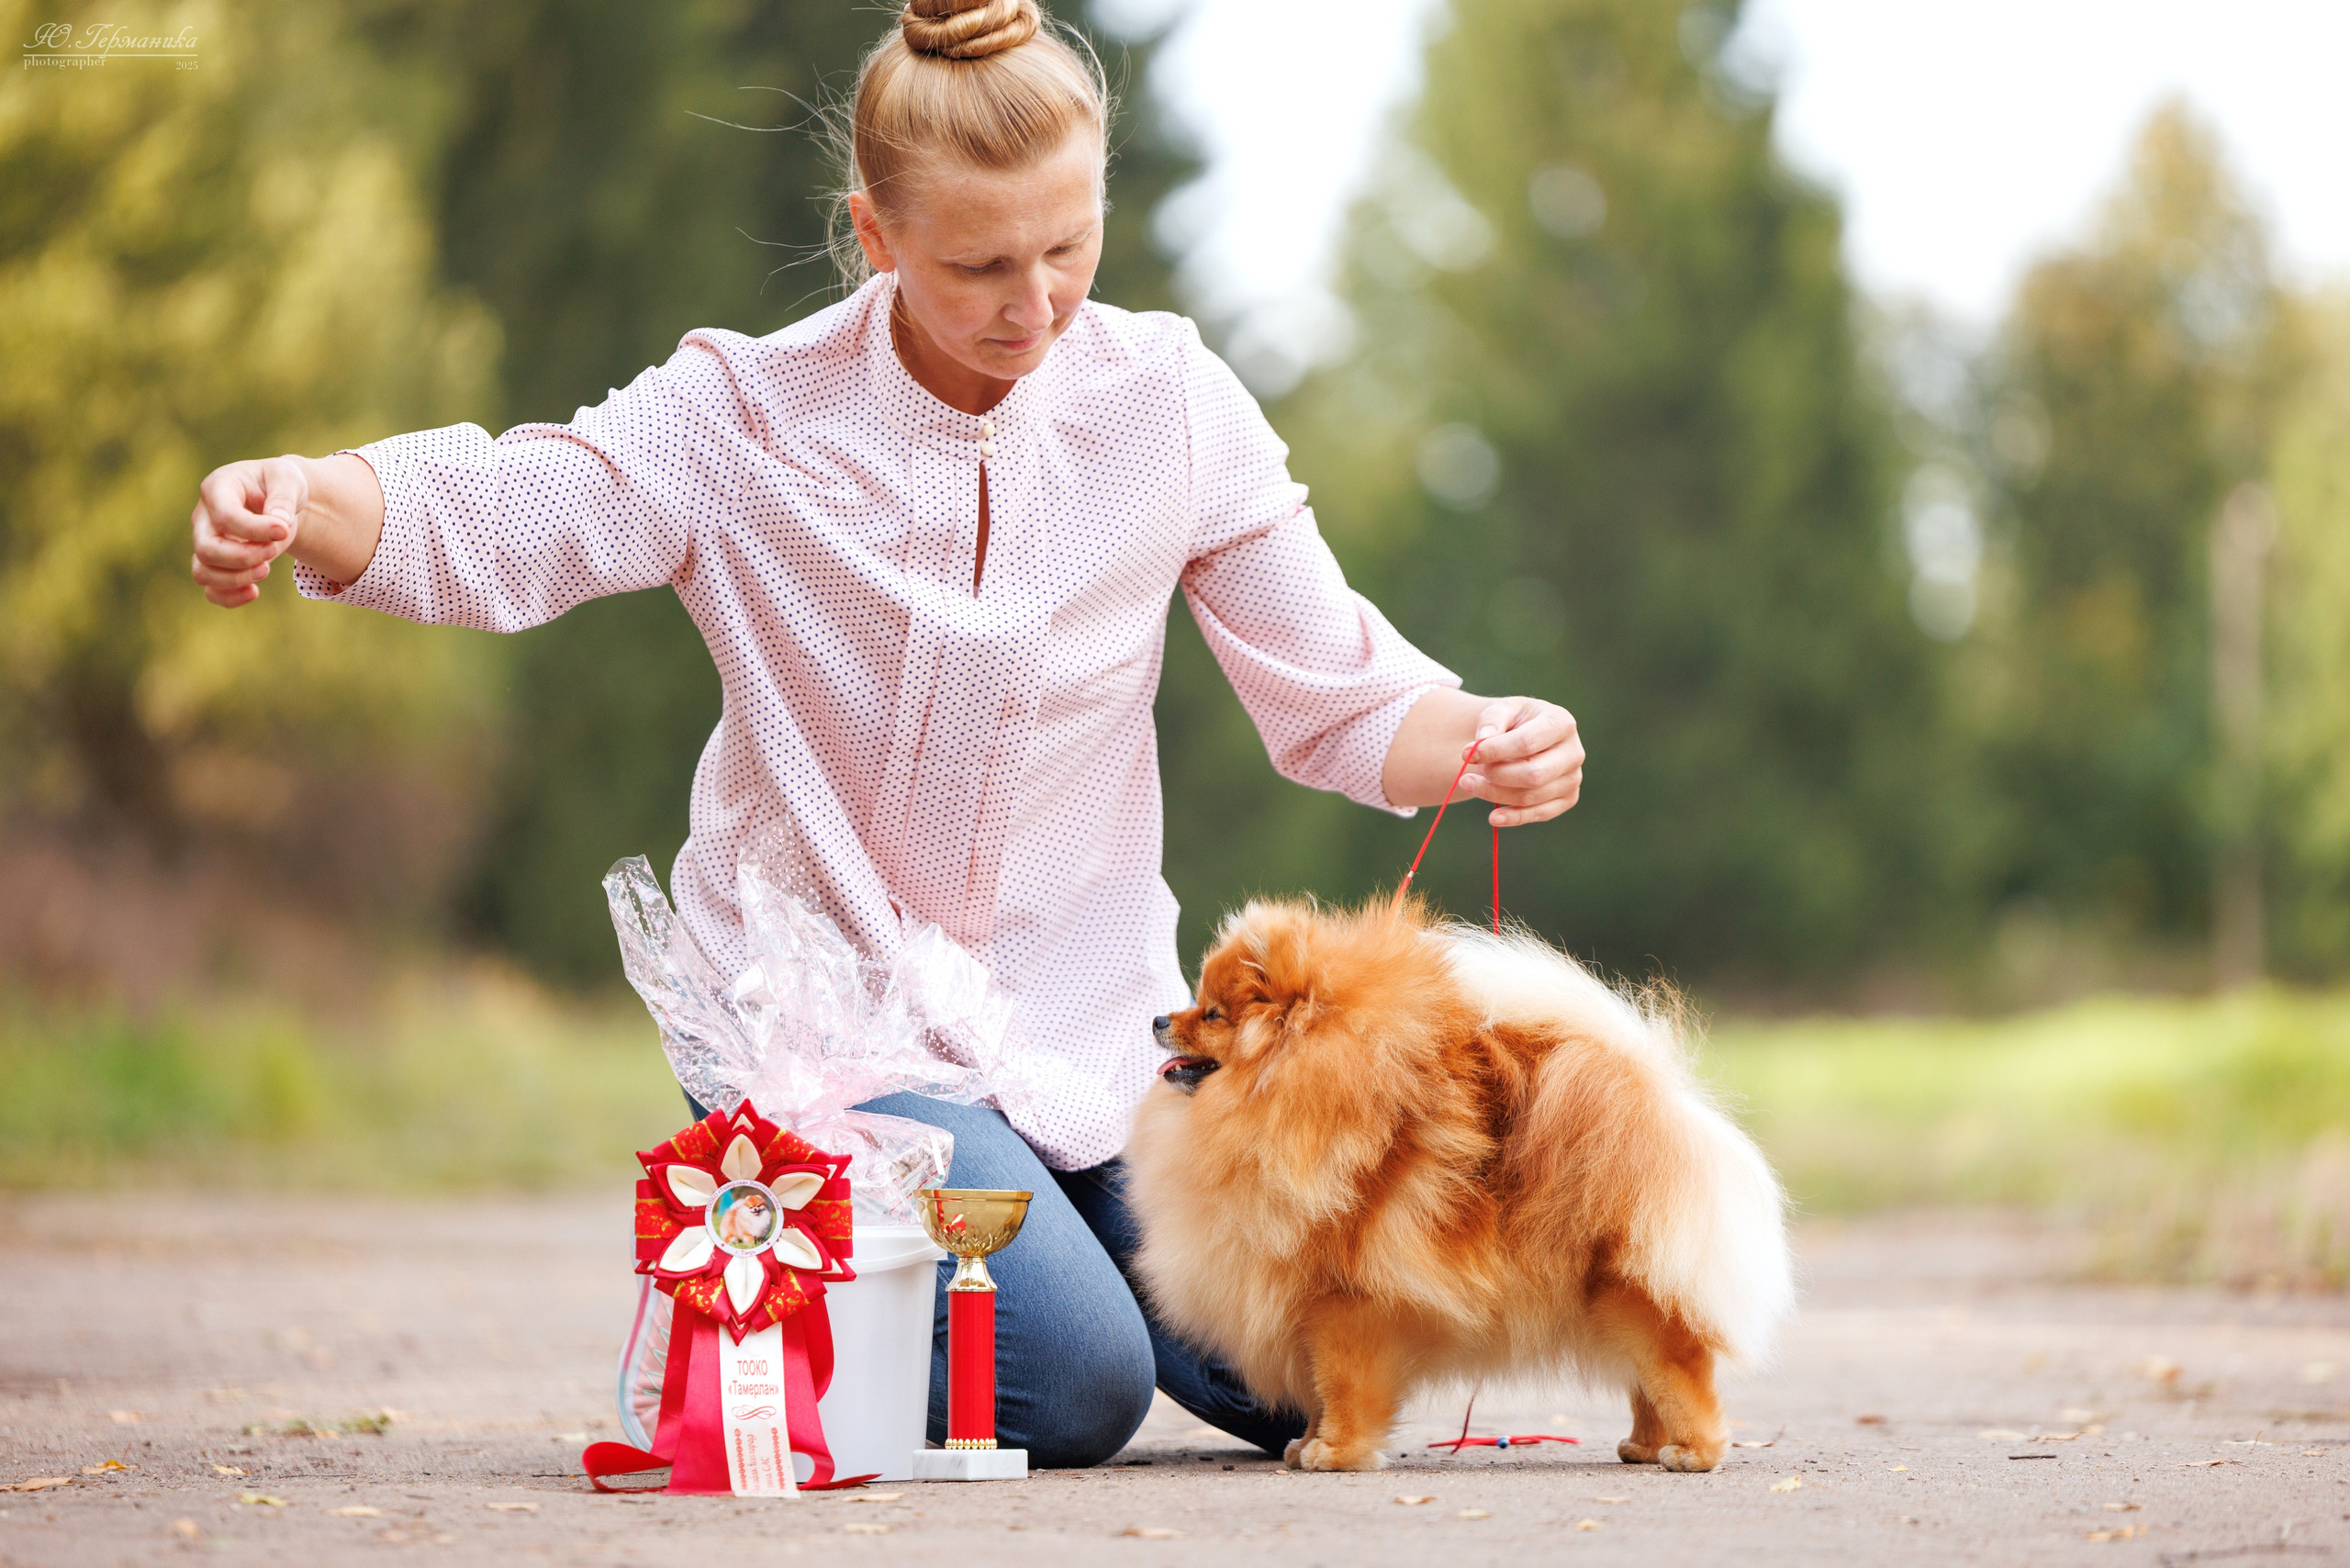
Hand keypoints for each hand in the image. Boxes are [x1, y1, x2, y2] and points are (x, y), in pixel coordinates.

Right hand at [190, 456, 306, 607]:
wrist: (276, 498)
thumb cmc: (279, 484)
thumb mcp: (287, 479)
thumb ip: (283, 497)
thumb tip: (279, 525)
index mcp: (217, 488)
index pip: (225, 516)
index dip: (255, 529)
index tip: (284, 529)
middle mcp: (204, 517)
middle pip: (206, 549)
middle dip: (244, 557)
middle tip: (274, 549)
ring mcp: (205, 541)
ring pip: (203, 572)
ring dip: (237, 579)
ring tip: (267, 568)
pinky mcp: (215, 563)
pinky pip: (210, 590)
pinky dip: (230, 598)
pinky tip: (254, 592)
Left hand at [1457, 696, 1583, 825]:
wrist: (1525, 736)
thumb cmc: (1514, 722)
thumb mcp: (1502, 710)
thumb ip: (1491, 720)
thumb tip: (1482, 741)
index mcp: (1561, 723)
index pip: (1527, 742)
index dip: (1495, 750)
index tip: (1467, 754)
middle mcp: (1574, 752)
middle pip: (1533, 774)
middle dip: (1495, 775)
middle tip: (1468, 771)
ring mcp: (1573, 778)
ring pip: (1531, 796)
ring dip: (1495, 794)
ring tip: (1469, 783)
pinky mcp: (1567, 798)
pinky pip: (1540, 814)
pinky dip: (1514, 817)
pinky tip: (1493, 817)